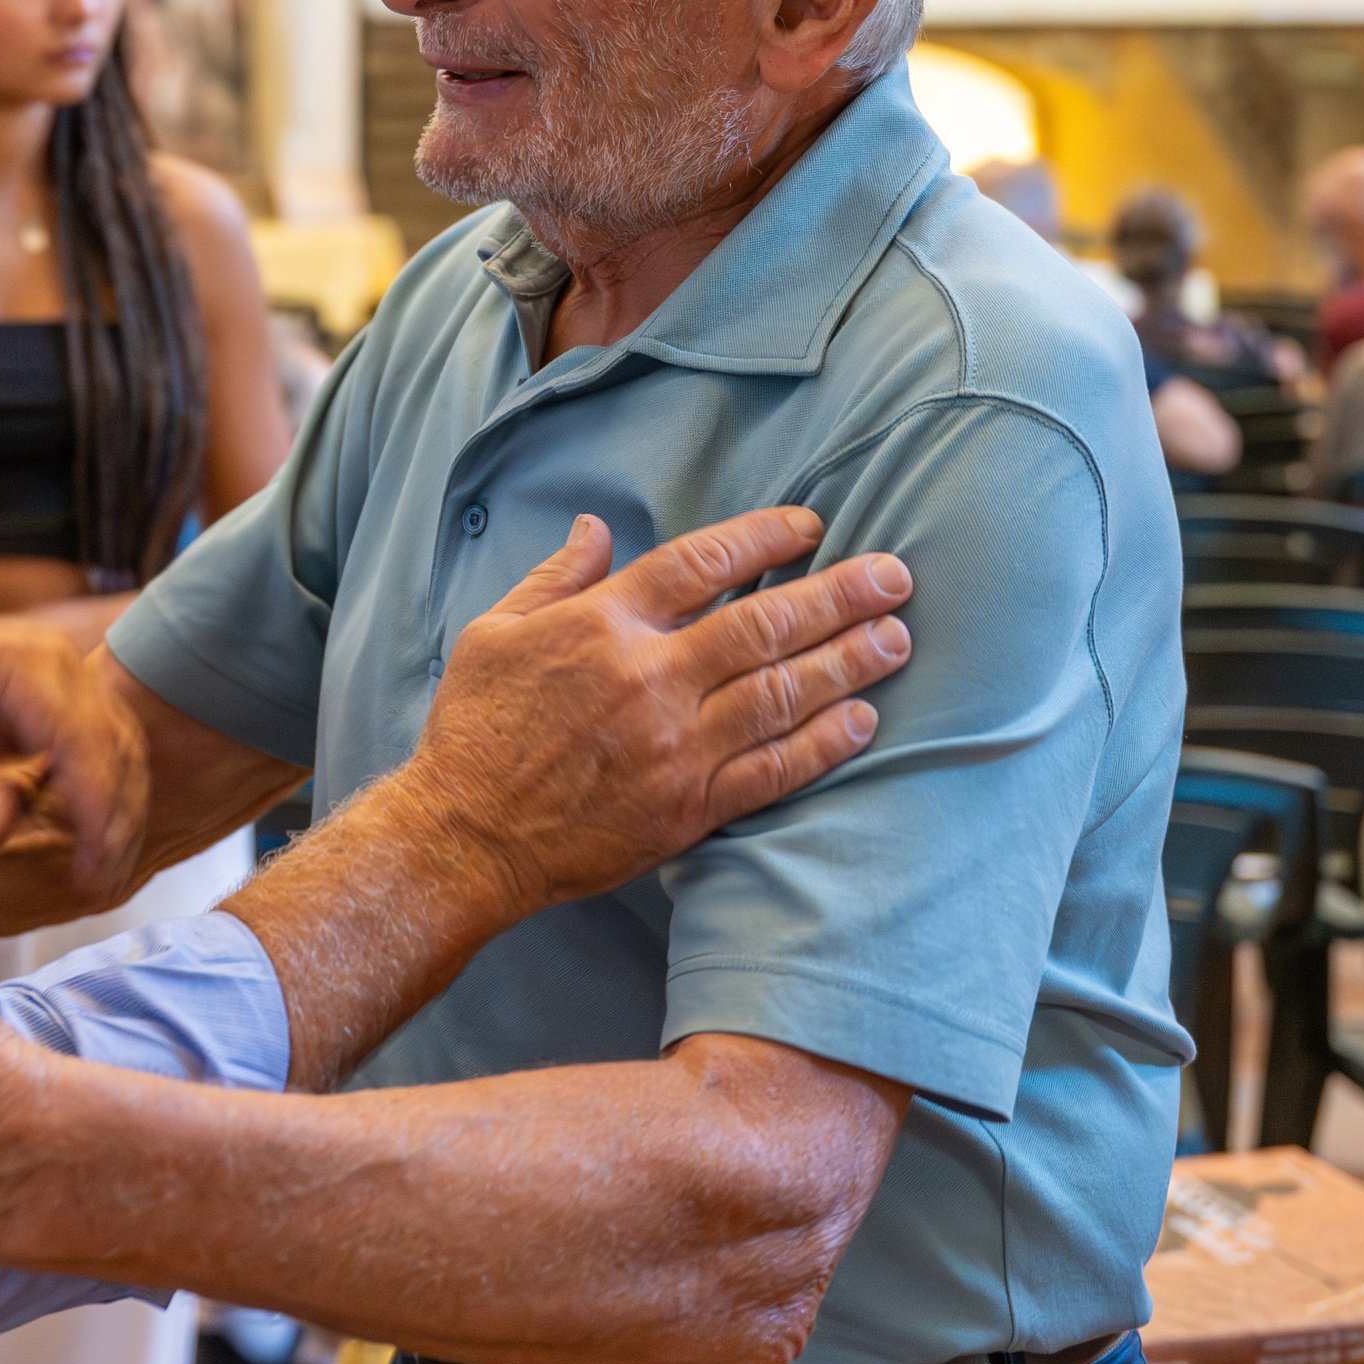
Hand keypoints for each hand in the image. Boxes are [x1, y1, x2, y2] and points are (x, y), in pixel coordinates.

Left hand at [0, 612, 146, 906]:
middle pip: (116, 746)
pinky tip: (96, 837)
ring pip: (125, 750)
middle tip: (100, 881)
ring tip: (102, 870)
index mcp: (27, 665)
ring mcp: (75, 678)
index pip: (81, 740)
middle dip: (116, 819)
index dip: (96, 805)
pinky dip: (111, 794)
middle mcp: (64, 664)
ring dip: (121, 812)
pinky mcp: (77, 699)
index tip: (96, 861)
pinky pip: (111, 747)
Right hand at [229, 505, 911, 1087]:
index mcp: (604, 625)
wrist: (465, 835)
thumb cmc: (474, 728)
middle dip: (841, 595)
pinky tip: (863, 720)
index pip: (705, 564)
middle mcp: (650, 679)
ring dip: (850, 662)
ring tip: (898, 638)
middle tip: (896, 576)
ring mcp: (675, 747)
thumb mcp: (495, 631)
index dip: (767, 539)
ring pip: (783, 694)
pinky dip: (823, 744)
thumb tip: (595, 528)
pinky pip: (773, 770)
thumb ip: (556, 577)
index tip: (812, 527)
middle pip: (766, 624)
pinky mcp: (688, 807)